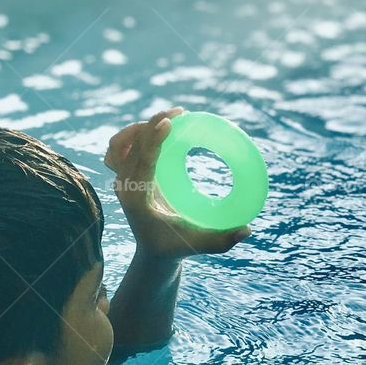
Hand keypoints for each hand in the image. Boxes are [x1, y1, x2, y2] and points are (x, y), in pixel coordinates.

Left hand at [103, 108, 251, 258]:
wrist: (153, 252)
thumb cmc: (175, 247)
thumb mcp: (199, 245)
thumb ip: (222, 241)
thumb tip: (247, 230)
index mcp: (138, 200)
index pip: (141, 162)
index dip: (153, 139)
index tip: (169, 122)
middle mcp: (124, 187)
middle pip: (129, 146)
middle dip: (151, 125)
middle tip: (180, 113)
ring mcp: (121, 180)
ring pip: (118, 144)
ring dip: (139, 128)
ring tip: (167, 119)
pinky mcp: (124, 176)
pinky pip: (119, 149)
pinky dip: (132, 135)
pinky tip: (153, 130)